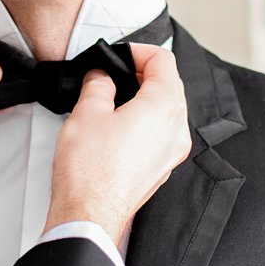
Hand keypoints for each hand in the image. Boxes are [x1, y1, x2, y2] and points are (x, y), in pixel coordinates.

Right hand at [44, 44, 190, 244]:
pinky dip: (146, 120)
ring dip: (145, 97)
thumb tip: (101, 77)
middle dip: (143, 73)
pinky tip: (118, 124)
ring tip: (113, 97)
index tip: (119, 54)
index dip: (140, 51)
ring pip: (168, 110)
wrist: (90, 215)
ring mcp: (173, 151)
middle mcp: (177, 129)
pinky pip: (161, 133)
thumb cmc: (90, 170)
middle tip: (114, 73)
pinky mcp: (162, 168)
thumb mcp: (87, 111)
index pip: (164, 61)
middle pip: (170, 84)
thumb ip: (98, 84)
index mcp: (164, 107)